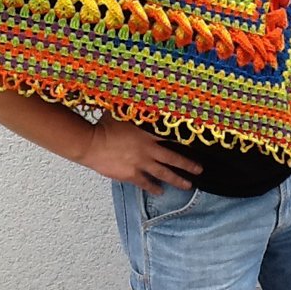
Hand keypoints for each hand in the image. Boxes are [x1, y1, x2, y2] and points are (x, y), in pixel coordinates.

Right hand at [80, 111, 202, 194]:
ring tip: (187, 185)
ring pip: (163, 174)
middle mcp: (148, 150)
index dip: (185, 141)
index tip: (196, 145)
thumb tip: (143, 99)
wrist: (91, 143)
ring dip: (177, 180)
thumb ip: (135, 110)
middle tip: (199, 170)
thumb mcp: (123, 111)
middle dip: (188, 165)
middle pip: (173, 159)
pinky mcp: (130, 175)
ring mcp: (140, 164)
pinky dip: (154, 187)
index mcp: (148, 133)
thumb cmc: (104, 125)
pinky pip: (146, 183)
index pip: (171, 137)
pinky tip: (160, 191)